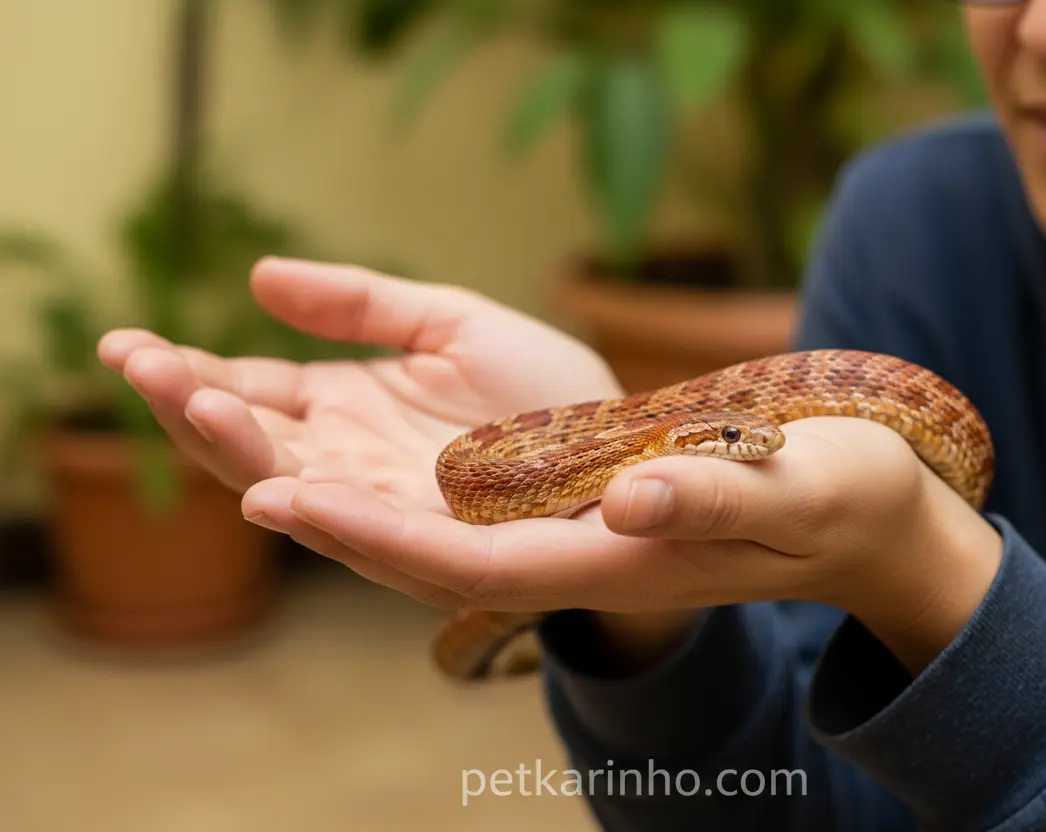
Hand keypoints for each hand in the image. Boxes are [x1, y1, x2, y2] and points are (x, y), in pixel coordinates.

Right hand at [97, 257, 622, 604]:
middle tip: (138, 364)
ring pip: (299, 495)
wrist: (629, 443)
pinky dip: (331, 520)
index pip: (252, 395)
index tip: (131, 345)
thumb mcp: (450, 323)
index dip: (189, 373)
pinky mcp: (446, 552)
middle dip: (192, 409)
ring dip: (242, 457)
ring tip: (198, 406)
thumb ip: (362, 303)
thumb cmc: (544, 388)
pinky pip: (380, 541)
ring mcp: (394, 513)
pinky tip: (281, 492)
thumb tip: (258, 277)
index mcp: (347, 410)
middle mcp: (356, 467)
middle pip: (256, 447)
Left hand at [260, 411, 1001, 674]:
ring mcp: (559, 534)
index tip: (273, 495)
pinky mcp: (560, 504)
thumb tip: (630, 503)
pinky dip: (373, 463)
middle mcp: (567, 558)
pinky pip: (445, 494)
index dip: (369, 537)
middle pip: (409, 547)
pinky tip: (320, 419)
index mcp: (614, 565)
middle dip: (304, 500)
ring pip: (414, 519)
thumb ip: (718, 501)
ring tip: (221, 404)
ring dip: (319, 474)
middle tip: (198, 421)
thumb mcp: (799, 490)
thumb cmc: (839, 502)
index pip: (469, 566)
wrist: (854, 517)